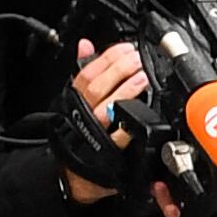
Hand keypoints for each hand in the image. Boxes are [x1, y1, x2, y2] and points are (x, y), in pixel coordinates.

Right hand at [56, 39, 143, 203]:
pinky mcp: (109, 152)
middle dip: (118, 70)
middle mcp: (83, 114)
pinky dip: (129, 123)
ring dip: (126, 90)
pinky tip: (142, 111)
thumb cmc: (78, 132)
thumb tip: (85, 44)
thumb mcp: (77, 99)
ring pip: (108, 108)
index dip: (106, 58)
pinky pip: (118, 137)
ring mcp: (95, 133)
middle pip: (97, 87)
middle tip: (137, 59)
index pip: (87, 73)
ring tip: (142, 76)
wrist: (74, 172)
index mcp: (75, 99)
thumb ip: (84, 71)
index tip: (125, 48)